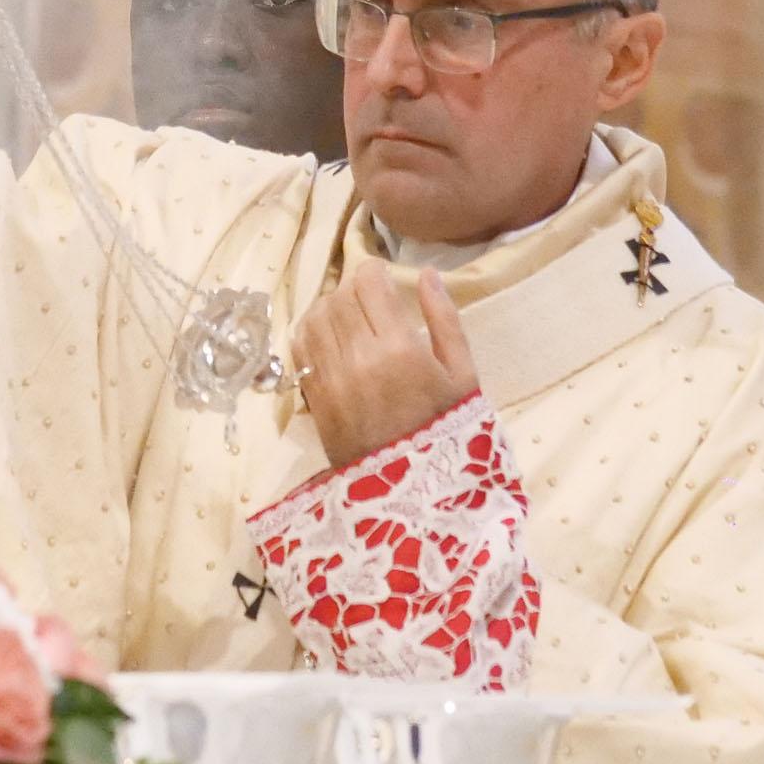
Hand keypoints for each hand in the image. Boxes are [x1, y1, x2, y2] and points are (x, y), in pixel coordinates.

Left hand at [294, 262, 478, 468]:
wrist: (412, 491)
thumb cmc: (448, 429)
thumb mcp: (463, 375)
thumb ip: (445, 320)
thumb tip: (428, 274)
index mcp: (399, 349)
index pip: (368, 284)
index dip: (374, 272)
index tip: (383, 278)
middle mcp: (358, 358)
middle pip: (340, 296)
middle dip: (354, 289)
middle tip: (370, 300)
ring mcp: (330, 378)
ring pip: (315, 316)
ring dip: (331, 306)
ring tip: (351, 317)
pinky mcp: (313, 395)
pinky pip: (300, 346)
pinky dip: (311, 331)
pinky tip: (331, 337)